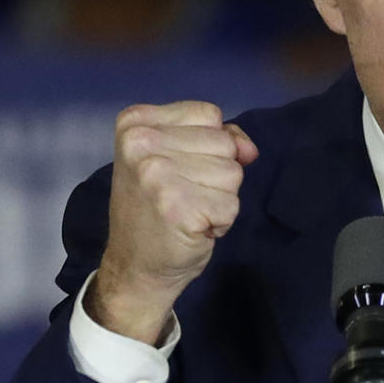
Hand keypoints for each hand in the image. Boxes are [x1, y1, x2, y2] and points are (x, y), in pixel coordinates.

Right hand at [87, 101, 257, 344]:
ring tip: (188, 210)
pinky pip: (232, 204)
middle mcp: (141, 142)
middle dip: (215, 173)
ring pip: (232, 173)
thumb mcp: (178, 158)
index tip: (178, 169)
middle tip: (183, 195)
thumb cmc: (156, 209)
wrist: (134, 268)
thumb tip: (249, 150)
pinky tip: (193, 228)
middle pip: (224, 143)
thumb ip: (219, 138)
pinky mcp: (177, 206)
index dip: (209, 145)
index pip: (209, 114)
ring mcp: (157, 174)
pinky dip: (221, 221)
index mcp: (136, 122)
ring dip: (220, 198)